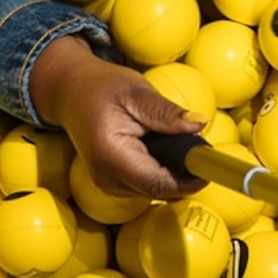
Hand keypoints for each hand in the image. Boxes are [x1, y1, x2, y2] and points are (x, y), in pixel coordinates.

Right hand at [32, 35, 203, 199]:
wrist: (69, 92)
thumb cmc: (100, 87)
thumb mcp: (136, 91)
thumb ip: (166, 112)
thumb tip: (199, 125)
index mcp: (111, 155)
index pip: (157, 184)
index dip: (188, 180)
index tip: (208, 164)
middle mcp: (106, 177)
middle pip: (159, 190)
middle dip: (183, 172)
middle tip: (194, 143)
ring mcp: (107, 184)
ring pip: (155, 190)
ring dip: (171, 170)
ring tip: (169, 138)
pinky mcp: (113, 183)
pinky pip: (146, 185)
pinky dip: (160, 170)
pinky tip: (158, 147)